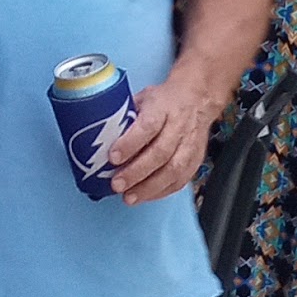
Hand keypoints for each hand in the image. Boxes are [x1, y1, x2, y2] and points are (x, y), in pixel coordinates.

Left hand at [106, 63, 219, 204]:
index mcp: (163, 107)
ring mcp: (190, 144)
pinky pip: (181, 180)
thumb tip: (100, 138)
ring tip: (129, 197)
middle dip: (136, 172)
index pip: (147, 126)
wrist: (197, 99)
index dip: (130, 144)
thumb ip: (125, 117)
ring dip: (149, 187)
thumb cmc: (164, 101)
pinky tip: (146, 196)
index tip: (113, 157)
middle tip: (117, 184)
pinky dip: (162, 191)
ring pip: (173, 170)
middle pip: (160, 153)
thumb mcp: (142, 99)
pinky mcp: (196, 159)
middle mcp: (179, 126)